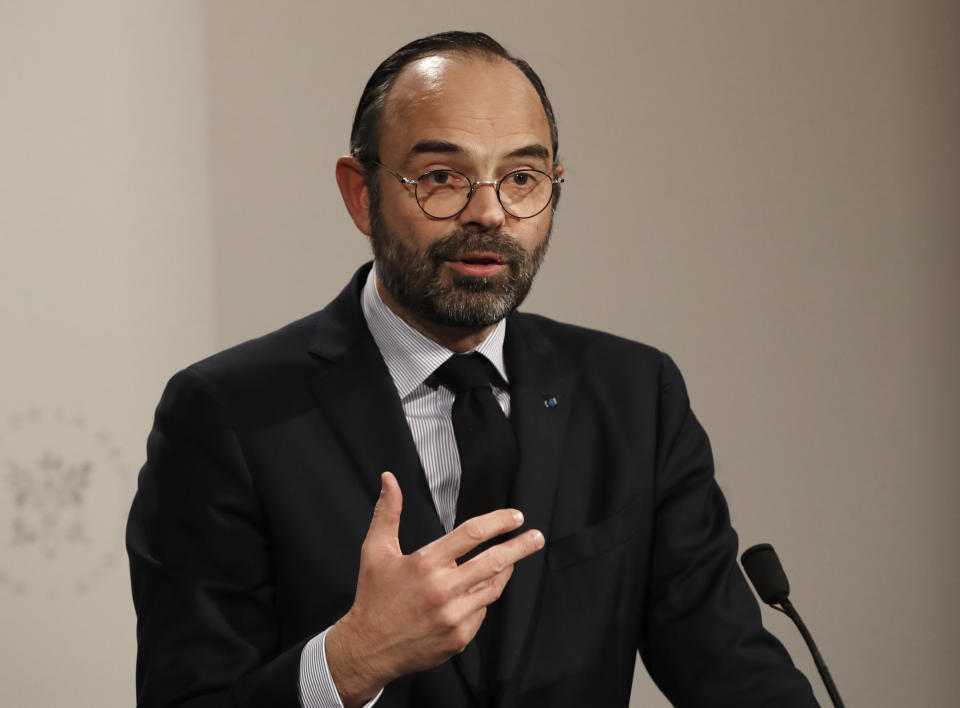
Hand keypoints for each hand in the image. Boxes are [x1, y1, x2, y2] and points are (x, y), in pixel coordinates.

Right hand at [325, 471, 544, 706]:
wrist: (368, 648)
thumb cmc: (374, 596)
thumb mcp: (375, 550)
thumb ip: (387, 512)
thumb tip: (389, 479)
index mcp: (424, 564)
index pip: (472, 534)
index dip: (498, 522)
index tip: (515, 517)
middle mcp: (442, 590)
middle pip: (493, 561)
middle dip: (520, 547)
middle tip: (536, 537)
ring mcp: (453, 616)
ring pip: (492, 588)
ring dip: (505, 571)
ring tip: (512, 559)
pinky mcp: (458, 637)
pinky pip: (481, 612)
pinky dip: (482, 598)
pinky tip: (476, 591)